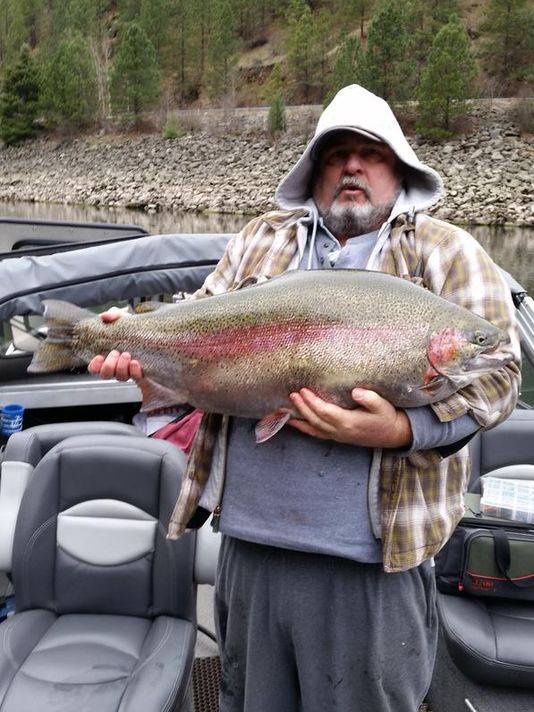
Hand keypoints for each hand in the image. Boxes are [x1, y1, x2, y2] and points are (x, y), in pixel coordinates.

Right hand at [87, 308, 143, 382]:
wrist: (154, 333)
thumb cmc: (134, 327)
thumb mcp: (124, 318)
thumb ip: (114, 315)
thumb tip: (104, 316)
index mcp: (108, 356)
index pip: (95, 368)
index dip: (94, 366)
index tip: (99, 356)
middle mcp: (117, 366)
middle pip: (106, 375)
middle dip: (109, 365)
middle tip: (115, 352)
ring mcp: (129, 371)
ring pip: (120, 377)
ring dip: (121, 367)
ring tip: (126, 354)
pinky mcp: (142, 372)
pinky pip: (136, 377)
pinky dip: (135, 371)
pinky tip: (136, 362)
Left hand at [288, 388, 412, 448]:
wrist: (392, 435)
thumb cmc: (386, 417)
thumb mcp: (383, 406)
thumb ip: (370, 399)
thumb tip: (356, 392)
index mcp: (349, 422)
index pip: (325, 412)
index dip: (312, 402)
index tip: (303, 390)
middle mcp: (340, 431)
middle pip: (315, 419)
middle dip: (302, 407)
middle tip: (292, 394)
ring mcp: (337, 435)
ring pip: (313, 428)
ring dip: (299, 418)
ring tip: (284, 408)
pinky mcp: (337, 436)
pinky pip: (317, 433)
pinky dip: (304, 427)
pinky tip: (294, 422)